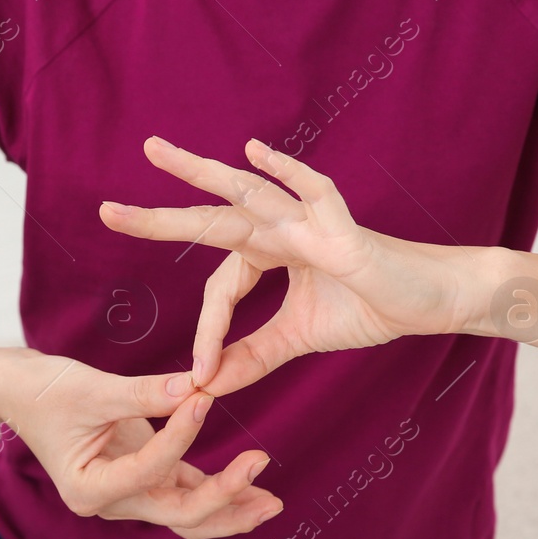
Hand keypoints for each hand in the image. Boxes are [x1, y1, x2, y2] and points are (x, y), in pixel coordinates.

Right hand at [0, 352, 280, 538]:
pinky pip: (186, 492)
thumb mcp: (92, 388)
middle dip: (224, 500)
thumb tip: (200, 385)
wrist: (21, 391)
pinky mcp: (143, 479)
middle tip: (263, 477)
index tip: (202, 397)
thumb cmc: (46, 390)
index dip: (181, 436)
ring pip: (187, 515)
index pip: (150, 470)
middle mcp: (110, 504)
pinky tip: (252, 484)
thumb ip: (146, 393)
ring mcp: (128, 496)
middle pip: (178, 515)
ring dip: (230, 507)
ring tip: (273, 501)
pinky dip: (218, 489)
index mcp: (89, 490)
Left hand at [100, 137, 483, 396]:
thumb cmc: (371, 306)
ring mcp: (310, 221)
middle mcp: (281, 229)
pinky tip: (253, 152)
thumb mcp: (298, 338)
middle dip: (159, 217)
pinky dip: (285, 171)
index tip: (202, 376)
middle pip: (210, 220)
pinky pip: (311, 193)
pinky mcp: (342, 228)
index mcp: (269, 252)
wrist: (431, 301)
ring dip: (200, 175)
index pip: (219, 288)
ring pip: (246, 196)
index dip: (208, 333)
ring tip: (157, 154)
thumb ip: (253, 356)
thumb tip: (207, 387)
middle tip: (106, 209)